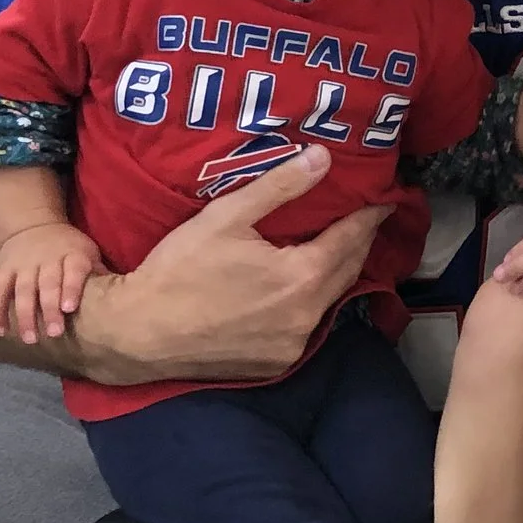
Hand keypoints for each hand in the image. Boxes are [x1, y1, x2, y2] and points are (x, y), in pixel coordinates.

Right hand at [0, 222, 105, 344]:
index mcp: (72, 255)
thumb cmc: (69, 247)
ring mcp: (24, 265)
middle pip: (47, 284)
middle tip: (53, 334)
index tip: (69, 308)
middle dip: (49, 309)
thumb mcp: (88, 252)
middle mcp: (47, 259)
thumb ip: (99, 273)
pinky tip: (1, 331)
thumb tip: (122, 297)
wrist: (33, 225)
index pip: (73, 271)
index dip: (71, 288)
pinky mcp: (5, 270)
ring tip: (30, 339)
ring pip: (22, 290)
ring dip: (24, 315)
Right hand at [77, 146, 389, 388]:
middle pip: (347, 272)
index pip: (351, 240)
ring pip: (328, 301)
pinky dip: (310, 303)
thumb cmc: (179, 270)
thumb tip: (323, 158)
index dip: (369, 217)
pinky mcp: (275, 364)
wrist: (137, 333)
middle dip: (358, 243)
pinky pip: (306, 327)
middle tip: (365, 219)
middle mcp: (306, 317)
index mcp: (301, 278)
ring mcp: (292, 346)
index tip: (384, 200)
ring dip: (335, 274)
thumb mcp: (227, 216)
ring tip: (337, 247)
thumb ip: (280, 186)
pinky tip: (301, 288)